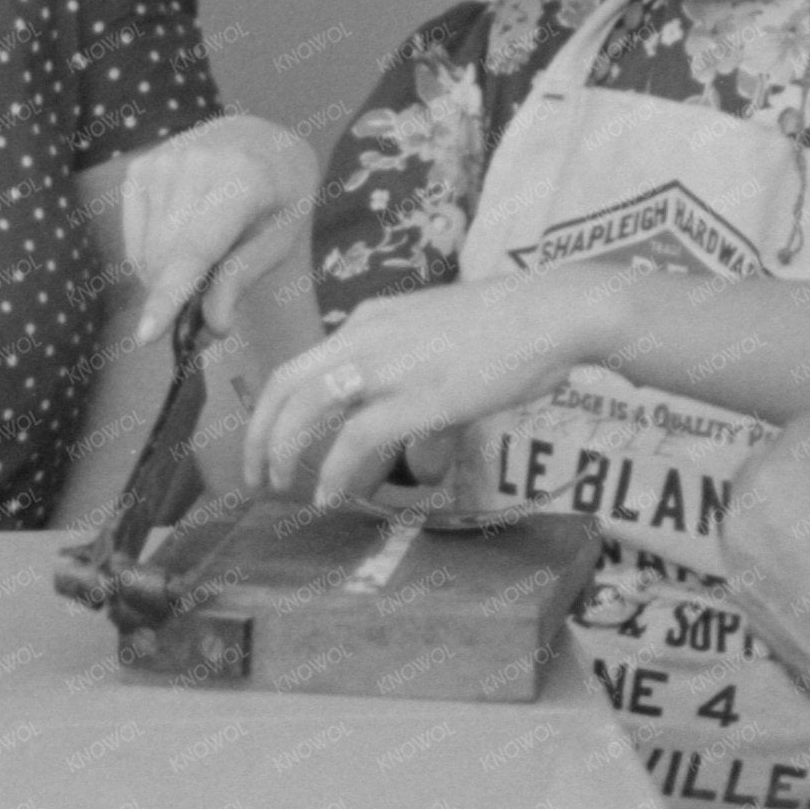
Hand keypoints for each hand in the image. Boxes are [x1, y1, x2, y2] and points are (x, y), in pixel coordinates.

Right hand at [122, 115, 317, 346]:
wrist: (259, 138)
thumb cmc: (279, 196)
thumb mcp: (281, 238)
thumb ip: (243, 278)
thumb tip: (212, 326)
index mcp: (242, 180)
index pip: (196, 250)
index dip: (170, 296)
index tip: (145, 336)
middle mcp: (194, 164)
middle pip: (167, 258)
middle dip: (178, 297)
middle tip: (208, 304)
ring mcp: (160, 163)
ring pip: (147, 253)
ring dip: (165, 279)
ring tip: (202, 265)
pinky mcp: (139, 169)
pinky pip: (133, 239)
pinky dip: (151, 260)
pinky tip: (179, 247)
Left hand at [242, 276, 597, 503]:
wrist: (553, 313)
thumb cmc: (511, 329)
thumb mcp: (440, 343)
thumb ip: (412, 382)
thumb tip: (411, 443)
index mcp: (369, 319)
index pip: (302, 363)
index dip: (276, 408)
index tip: (271, 441)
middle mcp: (365, 335)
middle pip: (285, 383)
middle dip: (259, 433)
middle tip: (256, 475)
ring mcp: (388, 364)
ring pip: (305, 406)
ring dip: (282, 452)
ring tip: (280, 487)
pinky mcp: (416, 395)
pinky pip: (355, 438)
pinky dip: (333, 470)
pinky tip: (330, 495)